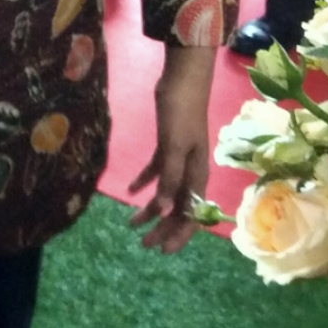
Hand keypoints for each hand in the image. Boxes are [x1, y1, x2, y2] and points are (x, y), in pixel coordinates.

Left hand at [128, 44, 214, 254]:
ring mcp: (179, 157)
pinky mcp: (167, 144)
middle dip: (162, 227)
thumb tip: (165, 210)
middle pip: (178, 206)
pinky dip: (145, 181)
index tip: (162, 251)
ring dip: (152, 208)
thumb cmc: (180, 110)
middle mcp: (191, 170)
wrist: (183, 77)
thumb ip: (170, 178)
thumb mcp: (173, 146)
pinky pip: (157, 170)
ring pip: (167, 191)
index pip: (191, 213)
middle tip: (142, 243)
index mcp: (197, 173)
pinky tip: (130, 190)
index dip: (179, 234)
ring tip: (132, 224)